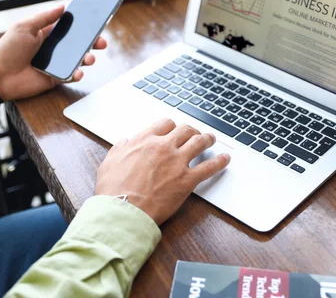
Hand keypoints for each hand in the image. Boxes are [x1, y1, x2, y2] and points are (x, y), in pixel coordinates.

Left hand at [0, 5, 106, 100]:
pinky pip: (72, 75)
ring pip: (79, 60)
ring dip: (88, 58)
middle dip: (93, 42)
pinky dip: (78, 74)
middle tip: (101, 42)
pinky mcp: (56, 78)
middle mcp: (55, 48)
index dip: (83, 24)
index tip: (96, 21)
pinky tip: (78, 72)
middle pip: (79, 44)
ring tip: (89, 58)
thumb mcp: (24, 27)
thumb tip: (62, 6)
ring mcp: (57, 64)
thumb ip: (44, 17)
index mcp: (48, 33)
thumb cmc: (8, 49)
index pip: (70, 27)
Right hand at [95, 119, 230, 224]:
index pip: (165, 124)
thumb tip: (126, 141)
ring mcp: (177, 162)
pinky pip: (209, 167)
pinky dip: (220, 162)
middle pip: (185, 130)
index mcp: (145, 140)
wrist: (123, 210)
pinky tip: (225, 159)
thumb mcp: (110, 162)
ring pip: (199, 142)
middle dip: (191, 130)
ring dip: (207, 139)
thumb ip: (120, 148)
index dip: (172, 126)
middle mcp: (163, 147)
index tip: (174, 130)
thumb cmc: (114, 190)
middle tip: (195, 134)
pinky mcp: (187, 180)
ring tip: (211, 139)